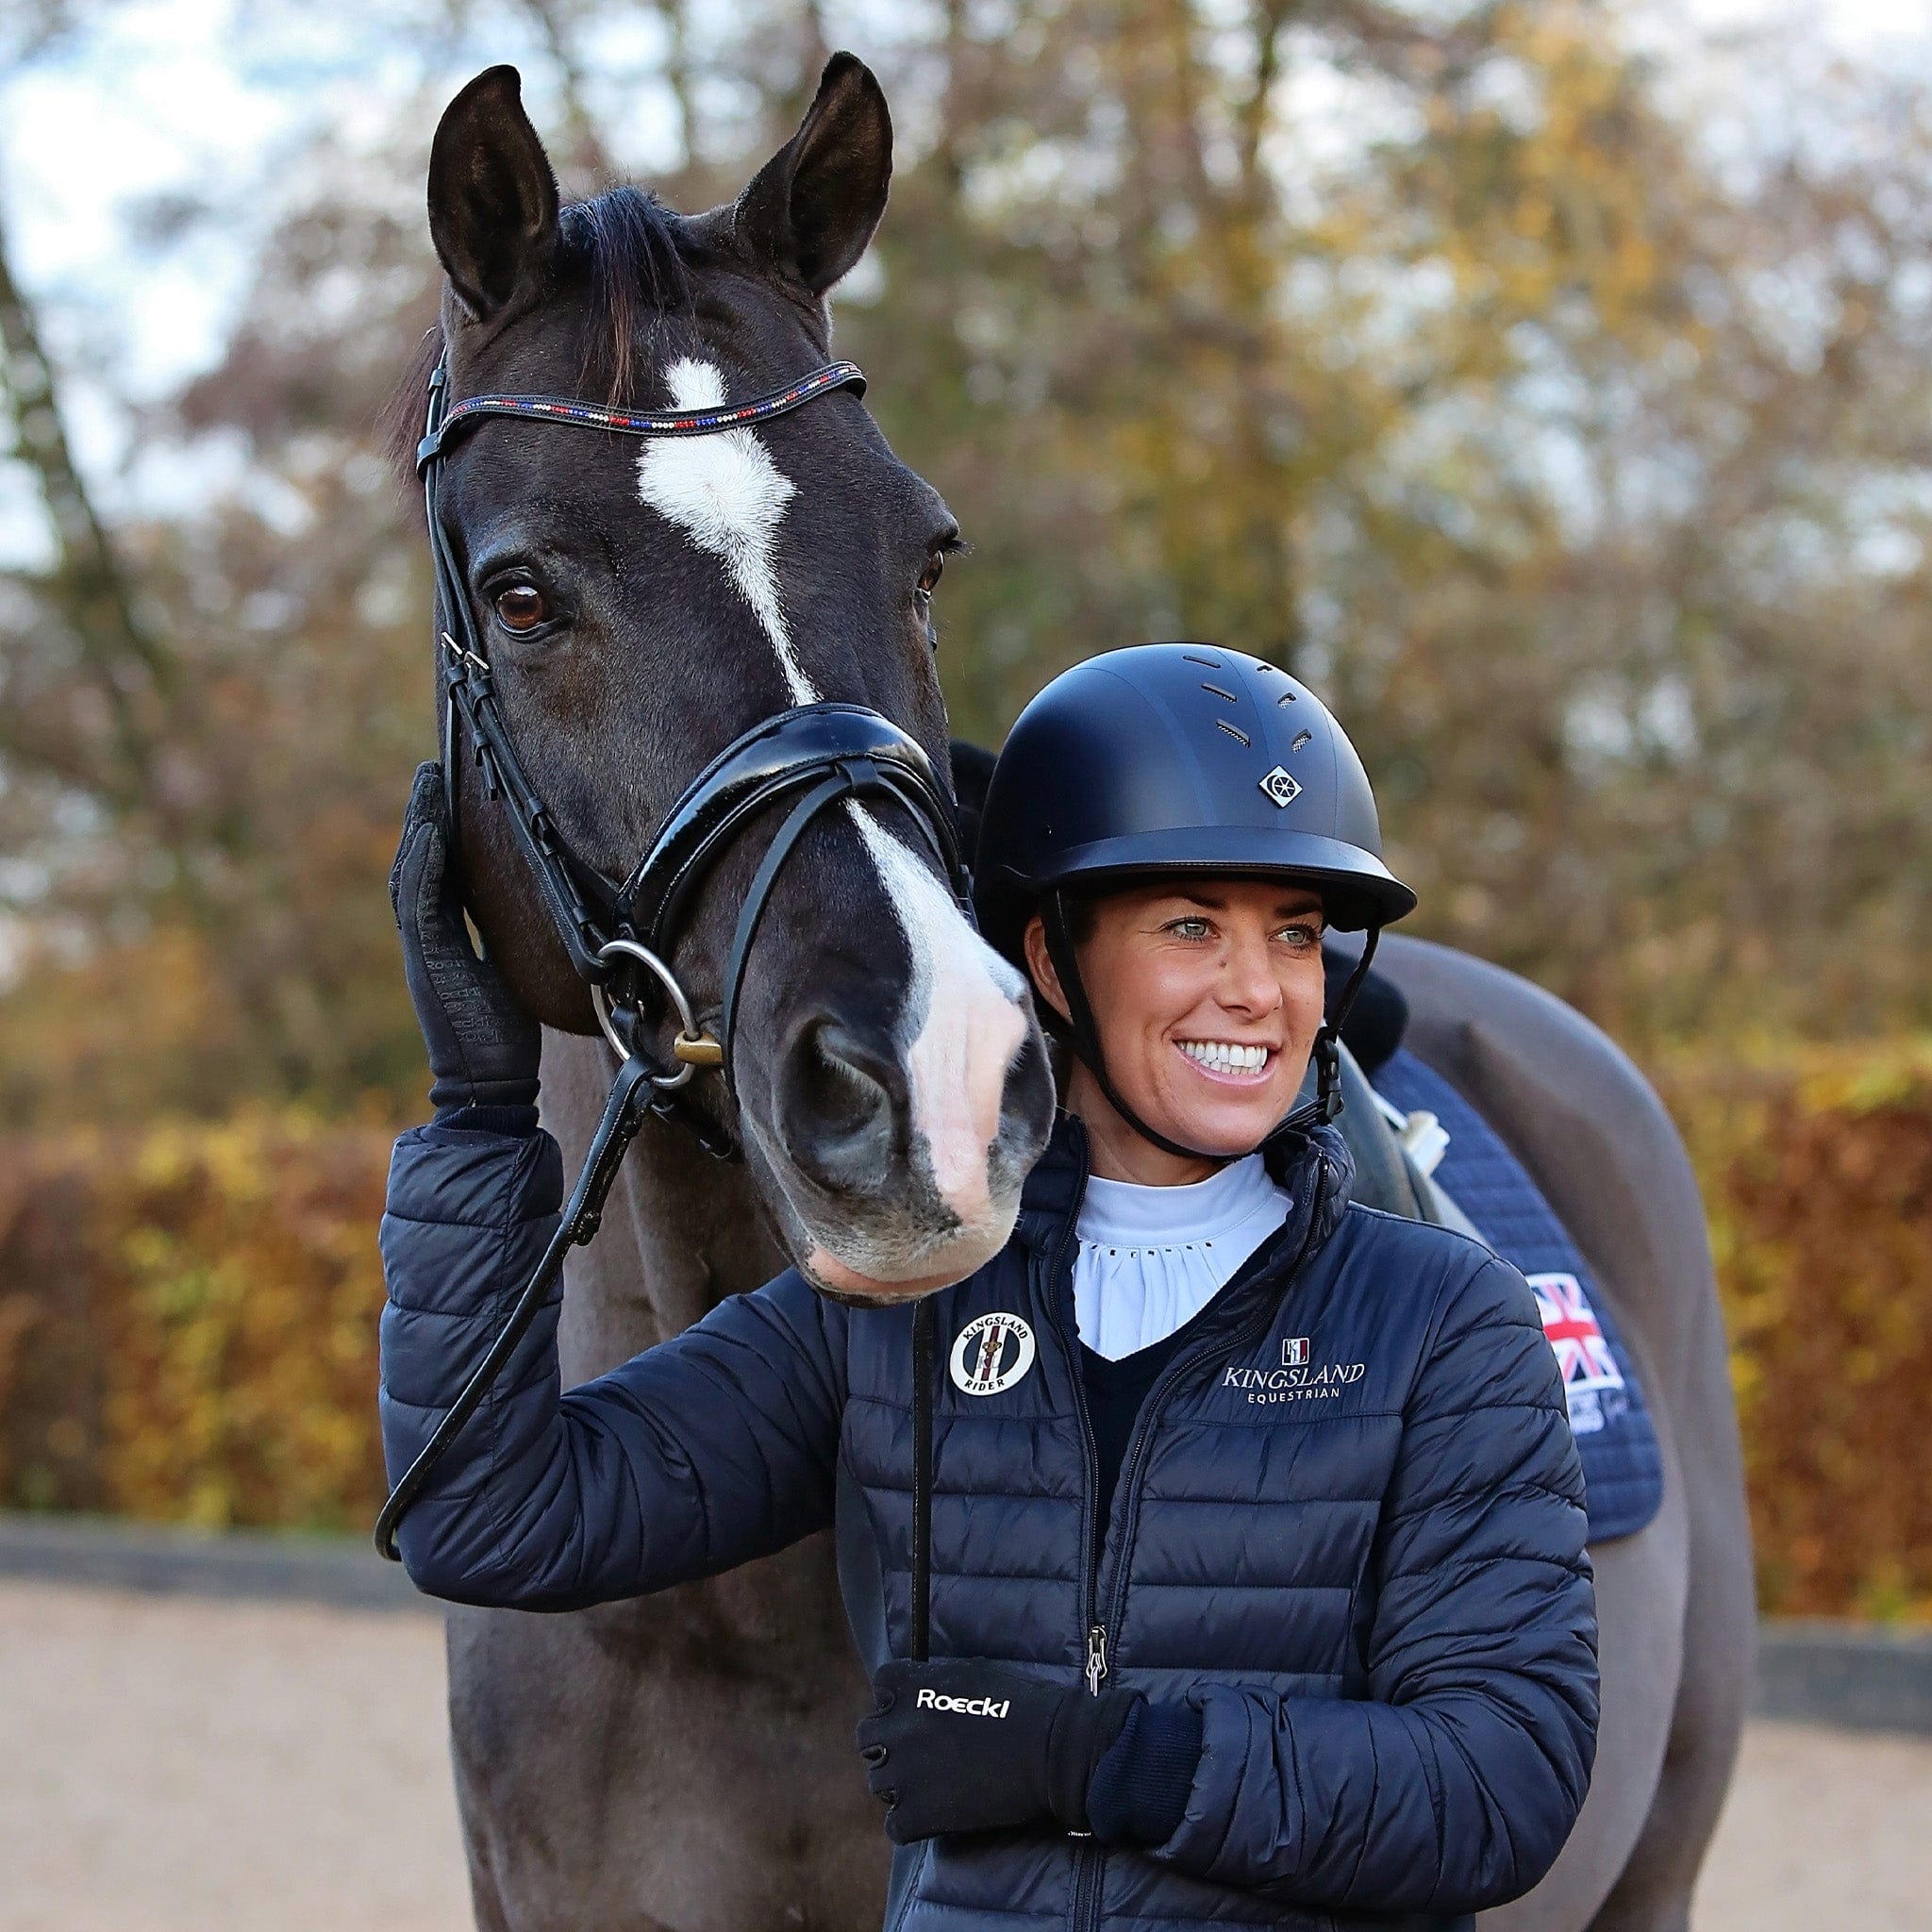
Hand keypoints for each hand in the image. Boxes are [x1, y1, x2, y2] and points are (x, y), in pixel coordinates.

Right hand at [390, 761, 541, 1114]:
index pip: (437, 872)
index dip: (439, 830)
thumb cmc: (503, 1037)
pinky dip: (423, 865)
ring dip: (418, 826)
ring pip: (411, 874)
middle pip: (416, 863)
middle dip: (422, 815)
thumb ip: (499, 940)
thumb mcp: (506, 973)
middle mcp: (427, 938)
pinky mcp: (427, 962)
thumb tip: (523, 908)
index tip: (447, 788)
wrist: (488, 1087)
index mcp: (444, 939)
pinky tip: (431, 832)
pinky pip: (419, 904)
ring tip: (427, 782)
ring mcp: (422, 949)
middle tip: (432, 768)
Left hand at [855, 1657, 1134, 1844]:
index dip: (899, 1700)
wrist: (1053, 1752)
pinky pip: (896, 1826)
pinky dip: (912, 1826)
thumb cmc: (1024, 1704)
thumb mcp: (972, 1673)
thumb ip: (936, 1681)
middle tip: (918, 1754)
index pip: (881, 1687)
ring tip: (932, 1787)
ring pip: (879, 1783)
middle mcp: (897, 1726)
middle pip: (868, 1737)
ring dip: (900, 1785)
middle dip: (889, 1744)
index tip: (919, 1711)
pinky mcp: (919, 1815)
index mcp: (909, 1684)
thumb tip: (923, 1690)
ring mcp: (904, 1773)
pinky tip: (936, 1817)